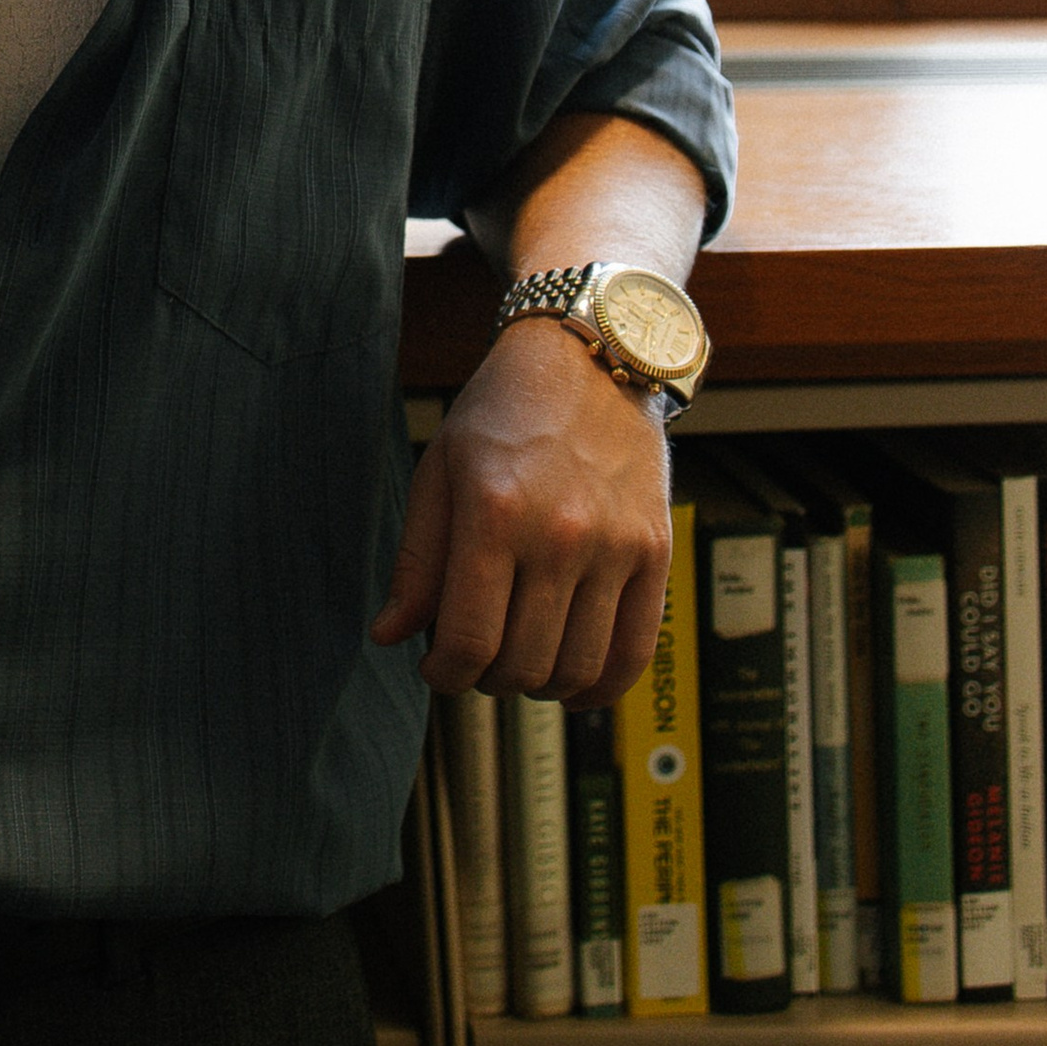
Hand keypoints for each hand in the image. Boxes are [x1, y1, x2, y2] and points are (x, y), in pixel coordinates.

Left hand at [368, 315, 671, 707]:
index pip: (468, 640)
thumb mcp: (441, 471)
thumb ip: (417, 560)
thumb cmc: (502, 413)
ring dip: (540, 685)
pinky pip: (635, 651)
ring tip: (519, 661)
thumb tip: (390, 637)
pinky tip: (575, 683)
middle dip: (486, 680)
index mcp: (493, 513)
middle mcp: (559, 534)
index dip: (444, 674)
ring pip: (576, 668)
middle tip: (475, 659)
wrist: (590, 359)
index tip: (435, 669)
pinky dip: (602, 686)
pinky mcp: (656, 552)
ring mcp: (615, 546)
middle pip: (521, 663)